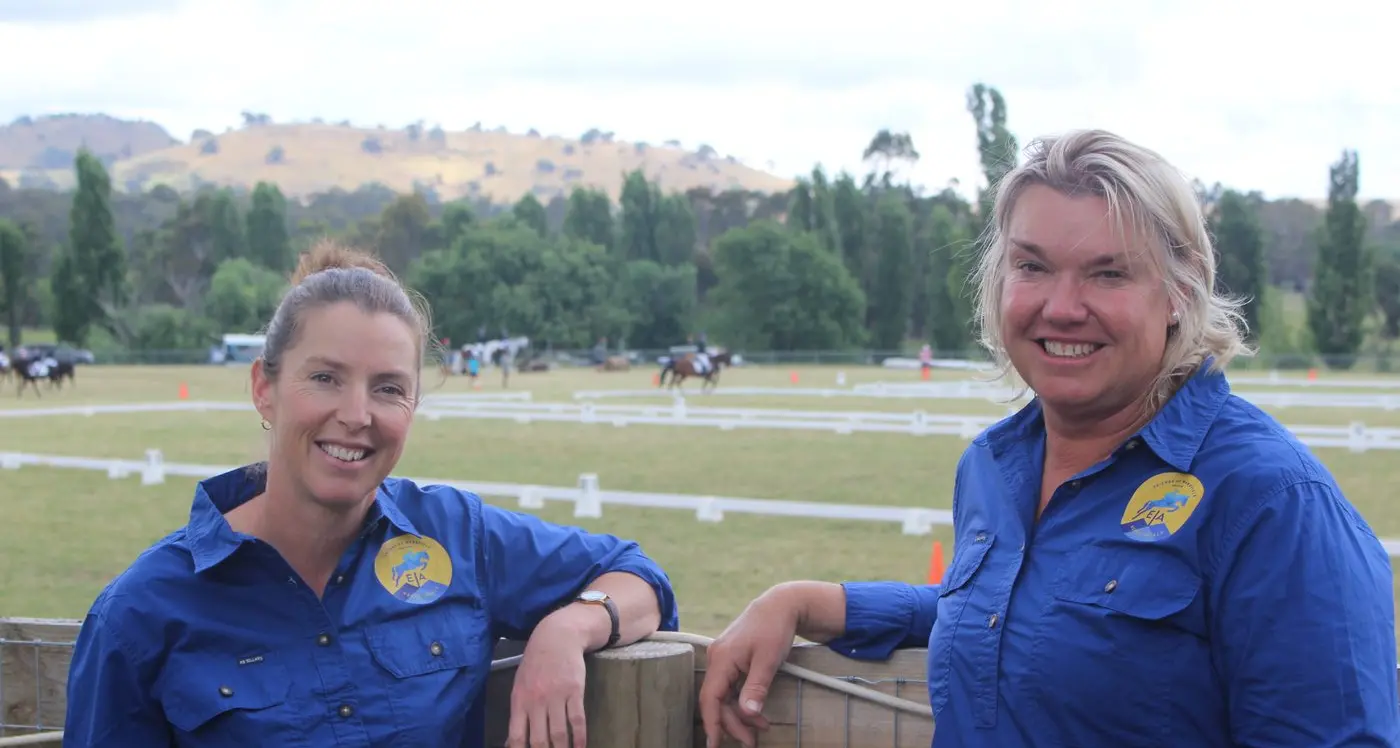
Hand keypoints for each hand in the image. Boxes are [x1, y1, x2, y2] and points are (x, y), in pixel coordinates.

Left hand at [507, 623, 588, 747]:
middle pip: (539, 740)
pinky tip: (581, 747)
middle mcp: (536, 701)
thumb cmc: (535, 663)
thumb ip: (518, 713)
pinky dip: (579, 737)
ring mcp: (556, 696)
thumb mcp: (519, 686)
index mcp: (519, 701)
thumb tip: (512, 742)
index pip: (516, 737)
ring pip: (559, 733)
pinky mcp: (574, 691)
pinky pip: (577, 719)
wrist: (556, 637)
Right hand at [698, 589, 801, 747]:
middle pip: (717, 700)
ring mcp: (723, 658)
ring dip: (739, 714)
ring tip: (761, 728)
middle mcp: (717, 658)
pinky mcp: (731, 659)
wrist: (781, 605)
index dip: (712, 723)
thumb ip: (756, 688)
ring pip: (724, 695)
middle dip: (733, 723)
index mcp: (721, 658)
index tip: (715, 744)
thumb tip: (747, 713)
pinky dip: (741, 701)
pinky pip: (730, 686)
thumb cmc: (774, 629)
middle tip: (751, 742)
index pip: (710, 697)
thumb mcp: (768, 660)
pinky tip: (756, 712)